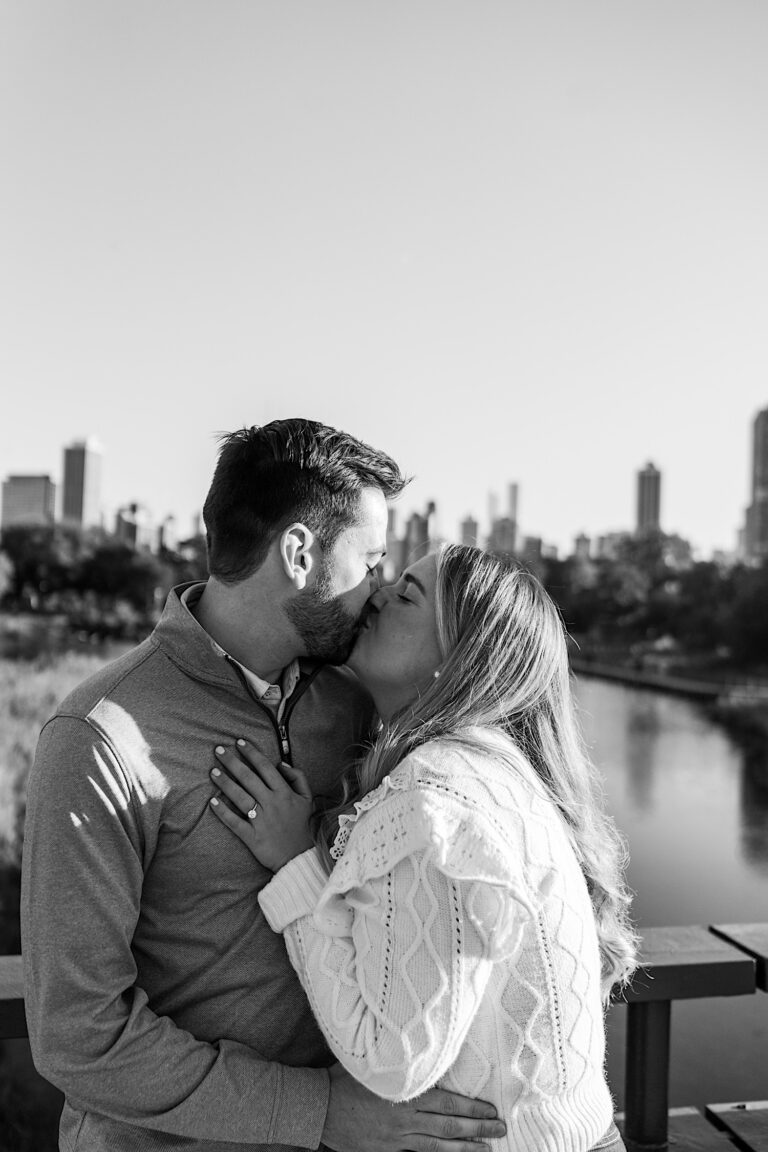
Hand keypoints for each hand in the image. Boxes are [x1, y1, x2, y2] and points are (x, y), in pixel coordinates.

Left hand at [209, 739, 314, 870]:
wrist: (300, 858)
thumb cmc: (303, 826)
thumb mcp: (307, 798)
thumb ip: (298, 778)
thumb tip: (281, 764)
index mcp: (284, 793)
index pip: (265, 767)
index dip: (251, 753)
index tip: (239, 742)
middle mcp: (272, 803)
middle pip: (248, 778)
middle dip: (232, 762)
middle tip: (218, 750)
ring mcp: (261, 820)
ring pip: (240, 797)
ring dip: (225, 783)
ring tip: (213, 771)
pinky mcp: (252, 837)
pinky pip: (235, 822)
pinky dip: (223, 812)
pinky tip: (213, 802)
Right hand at [322, 1065, 505, 1151]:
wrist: (318, 1108)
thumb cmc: (345, 1077)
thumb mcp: (374, 1061)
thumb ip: (400, 1059)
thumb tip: (424, 1045)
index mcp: (405, 1096)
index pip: (448, 1105)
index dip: (472, 1109)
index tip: (492, 1109)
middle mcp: (405, 1121)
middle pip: (449, 1129)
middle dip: (478, 1129)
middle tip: (501, 1129)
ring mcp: (397, 1140)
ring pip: (438, 1148)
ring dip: (465, 1149)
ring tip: (487, 1149)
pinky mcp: (387, 1151)